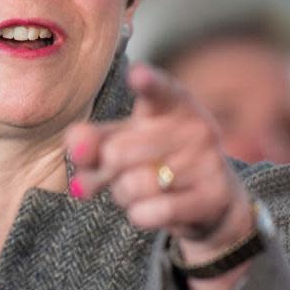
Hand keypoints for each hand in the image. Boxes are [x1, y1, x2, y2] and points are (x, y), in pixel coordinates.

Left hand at [65, 63, 254, 262]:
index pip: (158, 90)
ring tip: (143, 191)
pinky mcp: (214, 196)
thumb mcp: (121, 144)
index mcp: (172, 103)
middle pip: (117, 152)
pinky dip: (141, 215)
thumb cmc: (155, 162)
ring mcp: (208, 160)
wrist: (210, 202)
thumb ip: (91, 143)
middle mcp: (195, 126)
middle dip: (107, 171)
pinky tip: (153, 210)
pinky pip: (154, 211)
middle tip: (121, 173)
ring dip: (124, 196)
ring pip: (133, 185)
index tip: (137, 74)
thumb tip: (75, 145)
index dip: (147, 83)